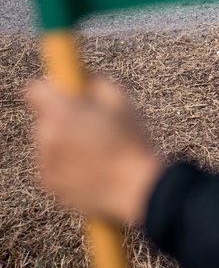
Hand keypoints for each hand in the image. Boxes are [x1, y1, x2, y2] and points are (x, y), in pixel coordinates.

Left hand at [24, 76, 165, 226]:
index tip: (64, 93)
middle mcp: (46, 136)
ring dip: (63, 140)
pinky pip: (51, 163)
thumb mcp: (120, 101)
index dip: (50, 89)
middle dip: (61, 117)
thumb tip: (84, 79)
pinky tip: (90, 166)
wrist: (135, 188)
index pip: (34, 89)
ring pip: (48, 141)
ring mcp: (45, 161)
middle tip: (91, 123)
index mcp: (62, 112)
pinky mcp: (48, 183)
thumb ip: (95, 82)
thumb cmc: (131, 142)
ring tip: (95, 149)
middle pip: (43, 117)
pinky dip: (65, 162)